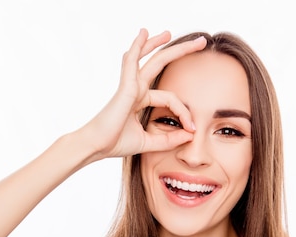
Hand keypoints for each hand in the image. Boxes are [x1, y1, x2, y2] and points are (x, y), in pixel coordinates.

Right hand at [80, 28, 206, 159]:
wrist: (96, 146)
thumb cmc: (115, 143)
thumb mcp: (148, 142)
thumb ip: (168, 140)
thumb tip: (190, 135)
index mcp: (140, 100)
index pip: (171, 99)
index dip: (184, 113)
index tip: (192, 129)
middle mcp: (136, 89)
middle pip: (160, 65)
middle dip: (180, 52)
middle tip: (200, 42)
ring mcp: (130, 86)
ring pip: (149, 59)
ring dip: (159, 43)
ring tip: (170, 32)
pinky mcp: (125, 87)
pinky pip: (132, 62)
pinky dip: (137, 47)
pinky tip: (143, 34)